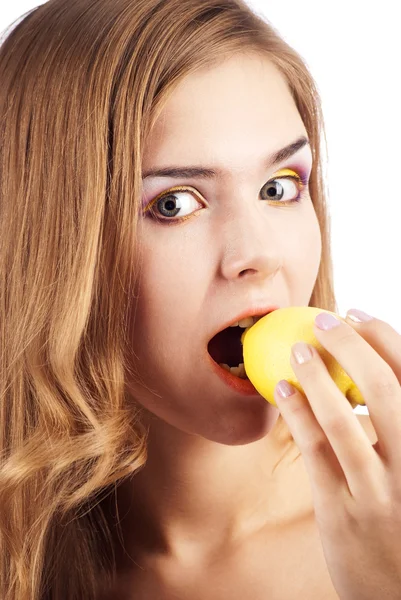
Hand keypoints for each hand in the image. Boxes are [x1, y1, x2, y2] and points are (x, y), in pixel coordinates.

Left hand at [274, 308, 400, 599]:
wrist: (400, 592)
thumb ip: (396, 420)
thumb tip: (363, 367)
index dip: (384, 337)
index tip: (356, 313)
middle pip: (385, 389)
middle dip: (352, 344)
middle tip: (324, 319)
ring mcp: (380, 492)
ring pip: (343, 420)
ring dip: (317, 375)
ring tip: (297, 349)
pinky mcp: (342, 511)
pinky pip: (316, 451)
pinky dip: (297, 414)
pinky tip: (281, 389)